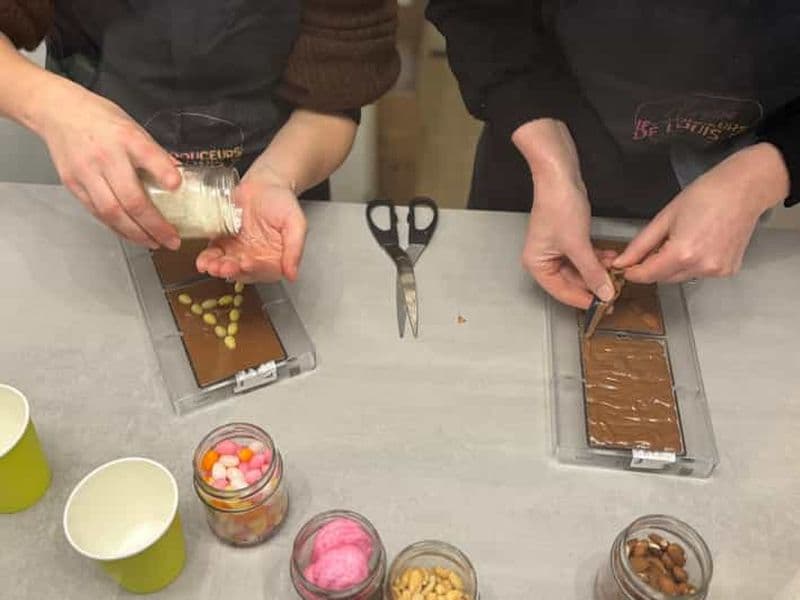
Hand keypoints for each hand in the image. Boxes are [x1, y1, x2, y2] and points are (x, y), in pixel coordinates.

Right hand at [34, 79, 180, 248]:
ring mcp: (86, 172)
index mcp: (125, 137)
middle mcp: (105, 156)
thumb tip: (179, 179)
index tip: (177, 186)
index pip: (147, 155)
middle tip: (171, 240)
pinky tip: (131, 235)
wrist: (58, 111)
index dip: (163, 171)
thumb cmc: (100, 119)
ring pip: (111, 212)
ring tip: (154, 243)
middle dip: (153, 224)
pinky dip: (117, 228)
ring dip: (135, 233)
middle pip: (130, 198)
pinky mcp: (73, 184)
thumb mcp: (134, 128)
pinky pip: (97, 213)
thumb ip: (155, 154)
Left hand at [195, 163, 306, 282]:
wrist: (264, 183)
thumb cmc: (282, 200)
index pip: (266, 271)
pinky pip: (214, 254)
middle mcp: (257, 258)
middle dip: (233, 271)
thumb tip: (292, 274)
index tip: (247, 264)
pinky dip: (207, 259)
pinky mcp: (223, 242)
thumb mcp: (296, 222)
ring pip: (227, 266)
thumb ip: (295, 248)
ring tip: (211, 266)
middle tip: (225, 267)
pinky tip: (203, 261)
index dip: (255, 270)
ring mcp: (239, 251)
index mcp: (276, 257)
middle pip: (244, 272)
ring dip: (218, 268)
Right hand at [513, 119, 614, 307]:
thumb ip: (592, 272)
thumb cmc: (557, 205)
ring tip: (615, 273)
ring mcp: (555, 250)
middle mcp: (543, 260)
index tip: (604, 305)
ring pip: (580, 270)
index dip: (584, 300)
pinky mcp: (567, 239)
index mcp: (537, 265)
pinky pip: (583, 257)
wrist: (559, 176)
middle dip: (594, 284)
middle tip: (615, 291)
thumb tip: (604, 293)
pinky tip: (610, 259)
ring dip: (598, 271)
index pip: (562, 293)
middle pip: (571, 282)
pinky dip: (596, 259)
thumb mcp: (578, 245)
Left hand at [613, 143, 789, 282]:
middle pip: (663, 278)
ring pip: (681, 277)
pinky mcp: (728, 270)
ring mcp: (717, 271)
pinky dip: (693, 264)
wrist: (744, 189)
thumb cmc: (705, 195)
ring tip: (684, 238)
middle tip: (657, 244)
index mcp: (682, 254)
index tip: (624, 266)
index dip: (633, 272)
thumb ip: (640, 245)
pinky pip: (699, 273)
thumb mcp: (665, 218)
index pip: (648, 275)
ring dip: (674, 265)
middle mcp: (701, 268)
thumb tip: (622, 262)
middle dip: (654, 266)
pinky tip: (700, 243)